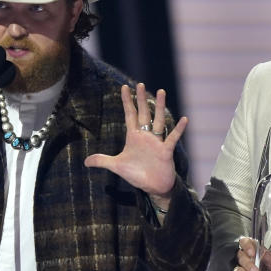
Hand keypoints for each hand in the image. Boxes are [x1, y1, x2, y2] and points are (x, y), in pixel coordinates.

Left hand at [83, 82, 186, 208]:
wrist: (153, 187)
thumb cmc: (137, 175)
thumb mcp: (117, 167)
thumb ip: (103, 161)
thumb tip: (85, 162)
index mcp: (134, 137)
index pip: (129, 115)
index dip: (127, 101)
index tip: (124, 87)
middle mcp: (146, 136)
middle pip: (143, 113)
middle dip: (141, 99)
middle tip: (140, 84)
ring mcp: (157, 142)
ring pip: (158, 120)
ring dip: (160, 107)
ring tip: (161, 91)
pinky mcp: (166, 151)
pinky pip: (173, 138)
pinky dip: (178, 129)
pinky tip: (184, 119)